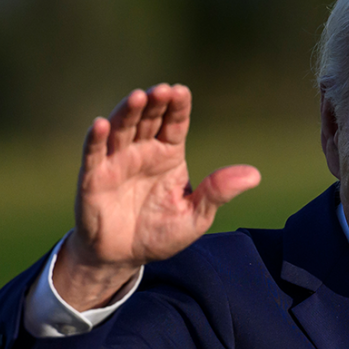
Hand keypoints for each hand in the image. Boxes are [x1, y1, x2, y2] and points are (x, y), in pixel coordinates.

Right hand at [53, 84, 260, 310]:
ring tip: (137, 97)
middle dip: (155, 103)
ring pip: (121, 129)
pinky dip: (95, 138)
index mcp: (169, 155)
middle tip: (162, 90)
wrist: (123, 258)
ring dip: (127, 112)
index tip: (182, 91)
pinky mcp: (93, 177)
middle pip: (148, 119)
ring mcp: (117, 162)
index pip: (175, 123)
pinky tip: (101, 124)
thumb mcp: (196, 216)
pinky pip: (93, 154)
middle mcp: (142, 152)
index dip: (178, 107)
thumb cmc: (159, 234)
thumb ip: (218, 192)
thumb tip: (255, 175)